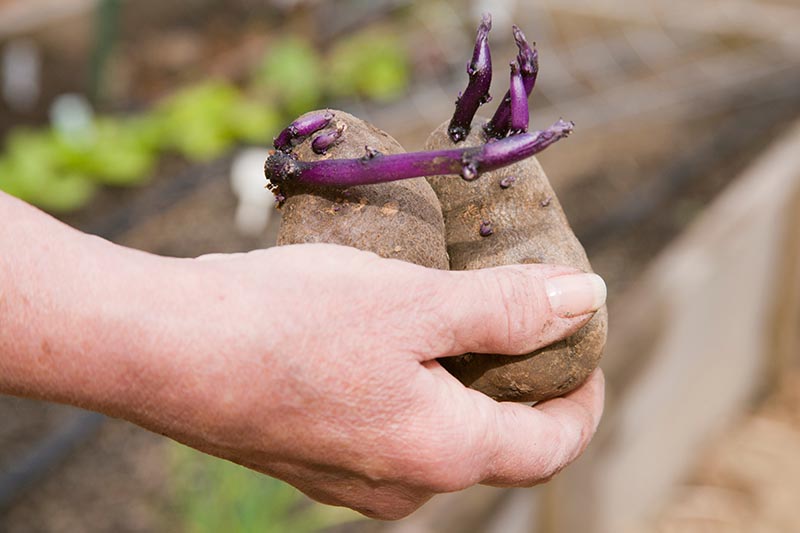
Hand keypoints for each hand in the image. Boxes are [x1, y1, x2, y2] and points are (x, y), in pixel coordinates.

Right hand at [126, 243, 604, 519]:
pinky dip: (412, 382)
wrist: (164, 349)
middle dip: (519, 378)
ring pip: (438, 429)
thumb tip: (585, 300)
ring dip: (461, 376)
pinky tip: (390, 334)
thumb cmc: (291, 322)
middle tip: (518, 311)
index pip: (550, 445)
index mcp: (442, 454)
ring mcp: (352, 478)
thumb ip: (507, 308)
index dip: (583, 396)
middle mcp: (402, 485)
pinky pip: (389, 425)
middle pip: (494, 438)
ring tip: (455, 311)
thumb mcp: (415, 302)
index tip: (584, 344)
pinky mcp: (313, 456)